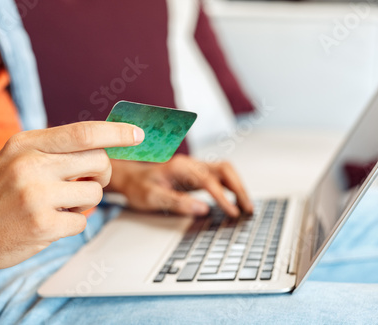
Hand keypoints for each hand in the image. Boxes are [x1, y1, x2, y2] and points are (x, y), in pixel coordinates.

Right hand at [0, 121, 143, 271]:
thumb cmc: (4, 194)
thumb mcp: (21, 159)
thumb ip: (57, 150)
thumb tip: (106, 145)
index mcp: (27, 143)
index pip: (83, 132)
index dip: (116, 133)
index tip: (138, 135)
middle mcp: (30, 165)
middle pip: (99, 161)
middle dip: (103, 173)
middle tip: (87, 182)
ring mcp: (35, 195)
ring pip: (95, 192)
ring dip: (85, 202)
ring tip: (59, 204)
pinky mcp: (42, 224)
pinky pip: (82, 221)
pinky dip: (72, 223)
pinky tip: (49, 222)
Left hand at [108, 154, 252, 217]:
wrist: (129, 177)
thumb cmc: (138, 186)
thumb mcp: (152, 197)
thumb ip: (177, 203)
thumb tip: (203, 209)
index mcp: (181, 167)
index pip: (209, 181)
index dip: (223, 197)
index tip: (233, 213)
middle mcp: (192, 164)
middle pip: (225, 169)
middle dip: (239, 188)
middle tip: (247, 209)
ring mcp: (196, 168)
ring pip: (226, 172)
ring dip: (238, 187)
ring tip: (246, 207)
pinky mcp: (198, 175)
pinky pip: (220, 178)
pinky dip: (231, 188)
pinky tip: (235, 202)